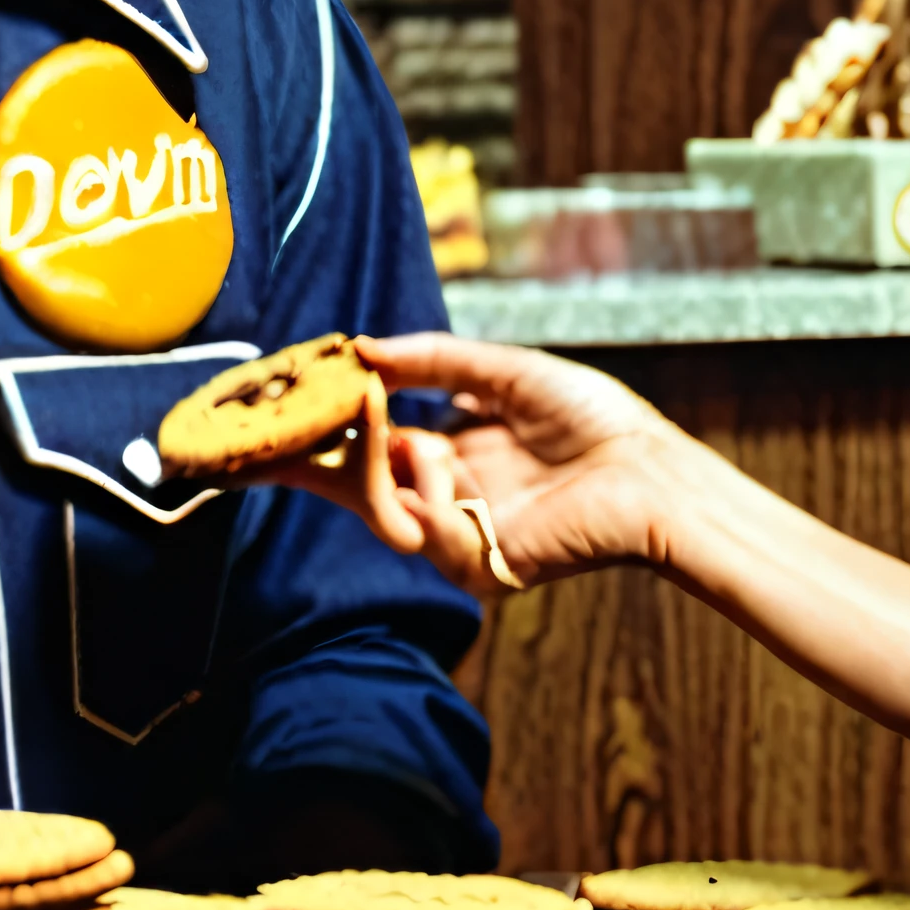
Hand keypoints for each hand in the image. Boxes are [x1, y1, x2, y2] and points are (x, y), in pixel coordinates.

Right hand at [297, 335, 691, 600]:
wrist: (650, 473)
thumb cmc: (595, 422)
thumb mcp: (506, 372)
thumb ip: (434, 360)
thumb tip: (362, 347)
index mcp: (456, 452)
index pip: (376, 444)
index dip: (333, 426)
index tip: (289, 399)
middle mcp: (450, 494)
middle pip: (359, 484)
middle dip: (308, 461)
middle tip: (259, 437)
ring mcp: (460, 532)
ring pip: (378, 504)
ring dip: (367, 456)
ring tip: (368, 409)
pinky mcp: (474, 562)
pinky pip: (419, 525)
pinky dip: (421, 482)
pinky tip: (438, 455)